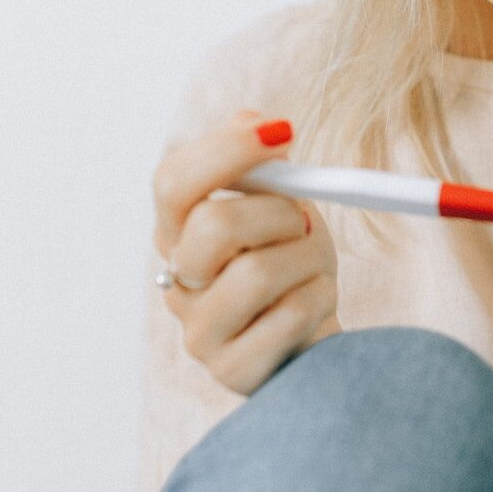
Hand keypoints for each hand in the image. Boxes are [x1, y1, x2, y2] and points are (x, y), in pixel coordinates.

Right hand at [152, 110, 340, 395]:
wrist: (313, 336)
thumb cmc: (293, 264)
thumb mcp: (284, 206)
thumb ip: (264, 165)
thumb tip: (256, 120)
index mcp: (179, 230)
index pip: (173, 182)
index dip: (226, 151)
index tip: (284, 131)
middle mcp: (177, 279)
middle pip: (213, 225)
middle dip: (278, 213)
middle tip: (303, 222)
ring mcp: (198, 331)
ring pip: (257, 272)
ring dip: (308, 259)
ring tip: (312, 267)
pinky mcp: (231, 371)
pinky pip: (288, 317)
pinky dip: (319, 298)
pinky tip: (316, 303)